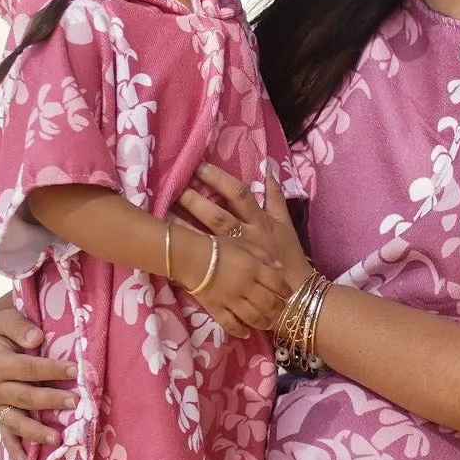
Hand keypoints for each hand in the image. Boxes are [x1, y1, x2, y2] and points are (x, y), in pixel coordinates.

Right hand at [0, 297, 73, 459]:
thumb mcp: (3, 318)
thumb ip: (19, 326)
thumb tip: (37, 338)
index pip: (28, 368)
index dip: (51, 369)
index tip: (75, 370)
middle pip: (26, 396)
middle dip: (51, 400)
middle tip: (76, 401)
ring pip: (17, 421)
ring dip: (37, 431)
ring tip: (59, 440)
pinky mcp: (0, 413)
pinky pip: (6, 433)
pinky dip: (14, 449)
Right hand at [169, 222, 291, 337]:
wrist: (189, 256)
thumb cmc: (217, 247)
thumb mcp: (242, 244)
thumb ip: (263, 255)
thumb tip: (281, 268)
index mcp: (254, 268)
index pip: (277, 282)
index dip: (285, 290)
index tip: (288, 294)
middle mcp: (246, 286)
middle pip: (268, 302)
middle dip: (278, 308)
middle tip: (281, 310)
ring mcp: (231, 300)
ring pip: (253, 316)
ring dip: (264, 322)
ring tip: (268, 324)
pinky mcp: (216, 309)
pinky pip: (230, 324)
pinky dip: (240, 331)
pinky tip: (247, 334)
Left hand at [178, 168, 312, 293]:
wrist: (293, 292)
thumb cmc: (289, 254)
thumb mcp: (285, 223)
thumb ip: (276, 196)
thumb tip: (268, 168)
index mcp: (260, 220)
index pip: (239, 194)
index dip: (219, 180)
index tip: (200, 167)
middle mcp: (246, 235)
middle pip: (218, 215)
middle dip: (196, 201)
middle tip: (175, 187)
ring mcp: (235, 254)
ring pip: (209, 235)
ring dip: (187, 222)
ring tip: (166, 209)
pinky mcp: (228, 271)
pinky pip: (206, 257)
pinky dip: (190, 247)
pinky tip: (174, 239)